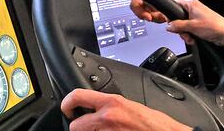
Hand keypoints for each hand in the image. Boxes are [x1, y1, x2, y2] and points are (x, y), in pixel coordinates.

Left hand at [61, 89, 190, 130]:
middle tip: (87, 127)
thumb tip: (98, 107)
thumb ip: (112, 105)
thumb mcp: (132, 106)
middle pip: (75, 126)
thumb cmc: (155, 124)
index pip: (77, 96)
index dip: (67, 103)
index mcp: (112, 103)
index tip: (69, 108)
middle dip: (79, 127)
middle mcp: (107, 118)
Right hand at [107, 0, 188, 22]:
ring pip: (145, 14)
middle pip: (136, 7)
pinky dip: (158, 20)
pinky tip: (165, 18)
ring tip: (163, 17)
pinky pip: (153, 18)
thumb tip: (157, 2)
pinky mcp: (156, 10)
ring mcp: (151, 4)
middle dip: (141, 13)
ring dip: (153, 18)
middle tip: (148, 18)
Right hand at [167, 0, 223, 45]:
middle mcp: (194, 9)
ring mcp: (197, 17)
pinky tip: (193, 39)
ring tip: (190, 38)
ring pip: (183, 25)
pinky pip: (189, 29)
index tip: (170, 22)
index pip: (175, 4)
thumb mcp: (192, 26)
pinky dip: (190, 34)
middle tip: (183, 33)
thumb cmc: (213, 26)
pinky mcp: (199, 24)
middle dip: (180, 28)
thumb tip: (169, 26)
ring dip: (185, 33)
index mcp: (192, 4)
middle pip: (178, 17)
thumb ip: (178, 25)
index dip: (171, 13)